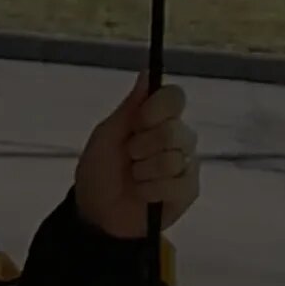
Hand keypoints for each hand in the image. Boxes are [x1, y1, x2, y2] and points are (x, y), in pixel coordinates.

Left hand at [74, 71, 200, 238]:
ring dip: (143, 172)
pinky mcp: (188, 190)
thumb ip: (129, 107)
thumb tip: (147, 72)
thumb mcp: (106, 137)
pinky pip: (176, 184)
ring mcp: (186, 163)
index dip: (158, 108)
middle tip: (129, 157)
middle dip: (142, 147)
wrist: (95, 213)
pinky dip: (150, 190)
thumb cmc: (99, 172)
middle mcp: (177, 137)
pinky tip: (142, 194)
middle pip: (175, 129)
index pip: (175, 97)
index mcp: (157, 119)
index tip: (139, 121)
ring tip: (134, 178)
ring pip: (173, 159)